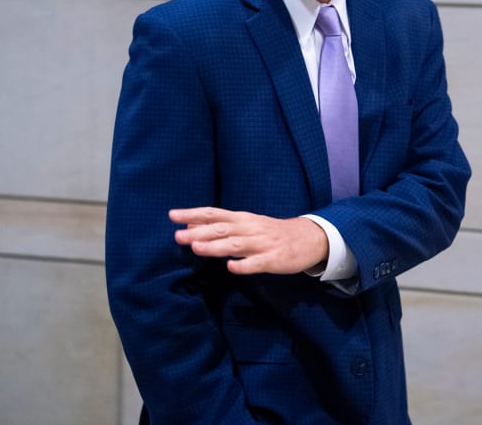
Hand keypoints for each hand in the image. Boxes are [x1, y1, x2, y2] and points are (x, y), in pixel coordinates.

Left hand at [169, 207, 328, 274]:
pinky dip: (244, 264)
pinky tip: (232, 267)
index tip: (172, 215)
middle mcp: (250, 228)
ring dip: (215, 246)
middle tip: (178, 236)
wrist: (308, 237)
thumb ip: (221, 226)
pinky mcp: (274, 258)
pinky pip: (257, 262)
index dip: (193, 214)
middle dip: (199, 232)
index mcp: (242, 219)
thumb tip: (191, 225)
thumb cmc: (271, 232)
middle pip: (221, 229)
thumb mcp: (246, 224)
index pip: (214, 214)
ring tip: (196, 248)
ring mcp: (262, 243)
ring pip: (235, 244)